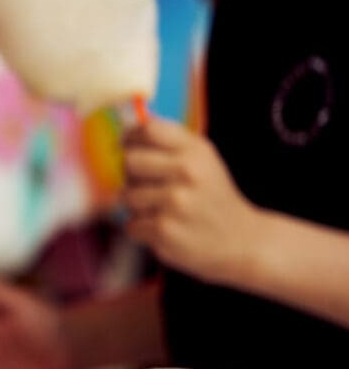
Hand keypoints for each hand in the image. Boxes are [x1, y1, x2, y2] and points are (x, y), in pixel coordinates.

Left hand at [122, 117, 266, 285]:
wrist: (242, 241)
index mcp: (196, 151)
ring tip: (163, 210)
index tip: (129, 146)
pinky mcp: (164, 229)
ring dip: (138, 206)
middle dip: (132, 174)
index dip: (131, 137)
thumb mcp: (202, 161)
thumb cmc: (212, 197)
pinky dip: (142, 230)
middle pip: (130, 160)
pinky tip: (166, 229)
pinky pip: (131, 224)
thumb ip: (168, 142)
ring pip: (126, 195)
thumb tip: (126, 128)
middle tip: (148, 185)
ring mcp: (175, 202)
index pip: (149, 129)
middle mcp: (187, 172)